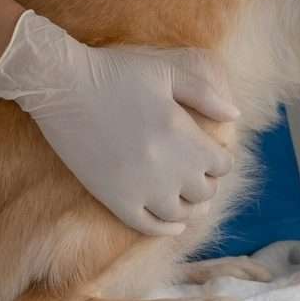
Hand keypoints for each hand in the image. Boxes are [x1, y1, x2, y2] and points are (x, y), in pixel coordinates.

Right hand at [0, 11, 238, 235]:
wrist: (64, 86)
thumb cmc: (116, 72)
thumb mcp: (167, 73)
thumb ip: (205, 94)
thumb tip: (235, 115)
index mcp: (183, 136)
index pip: (222, 165)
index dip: (221, 159)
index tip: (213, 153)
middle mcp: (167, 169)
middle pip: (205, 191)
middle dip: (208, 182)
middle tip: (199, 172)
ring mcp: (140, 188)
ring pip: (180, 214)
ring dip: (191, 207)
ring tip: (189, 198)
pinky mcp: (114, 199)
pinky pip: (147, 226)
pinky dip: (166, 228)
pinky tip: (173, 223)